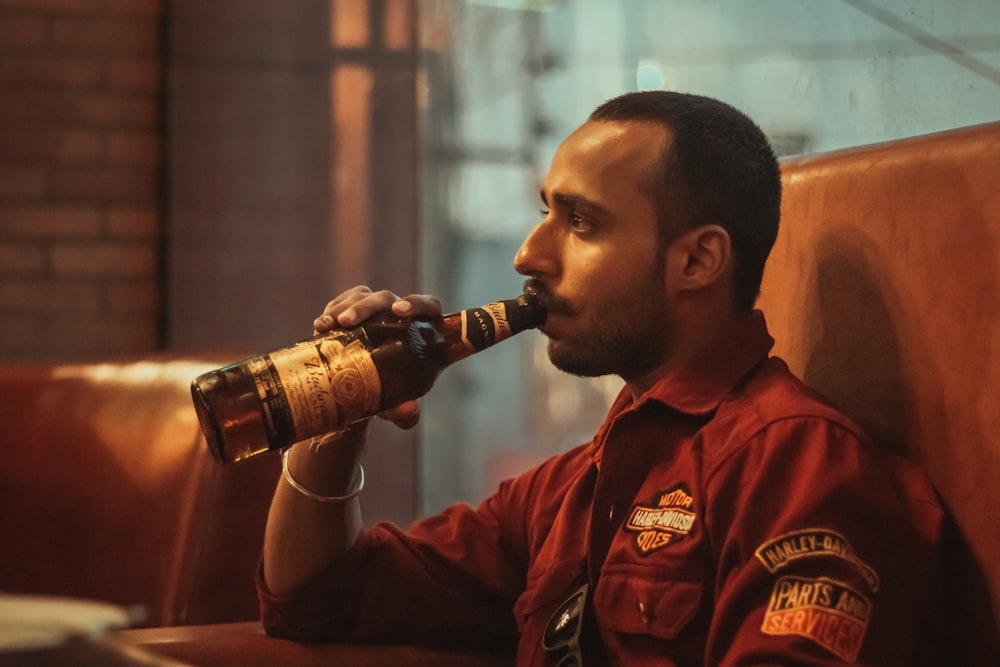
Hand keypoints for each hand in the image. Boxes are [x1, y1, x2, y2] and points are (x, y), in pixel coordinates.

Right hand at [312, 286, 443, 430]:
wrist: (356, 393)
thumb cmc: (386, 395)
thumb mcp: (394, 405)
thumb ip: (404, 412)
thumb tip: (408, 410)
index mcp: (421, 331)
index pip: (429, 306)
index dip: (418, 303)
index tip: (400, 310)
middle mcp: (397, 314)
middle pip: (386, 299)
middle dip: (365, 307)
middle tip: (348, 322)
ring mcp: (373, 310)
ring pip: (362, 296)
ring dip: (344, 308)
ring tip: (330, 325)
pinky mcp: (350, 310)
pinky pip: (341, 303)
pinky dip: (330, 312)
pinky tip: (321, 326)